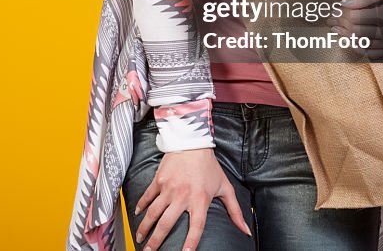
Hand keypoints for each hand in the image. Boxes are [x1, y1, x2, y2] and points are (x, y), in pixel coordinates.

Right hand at [134, 148, 249, 250]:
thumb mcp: (225, 187)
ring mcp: (168, 188)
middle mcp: (182, 196)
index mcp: (200, 200)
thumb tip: (245, 230)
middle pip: (166, 223)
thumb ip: (235, 211)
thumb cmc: (209, 166)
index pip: (196, 227)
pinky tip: (137, 214)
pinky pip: (148, 196)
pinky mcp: (159, 180)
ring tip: (140, 238)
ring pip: (153, 212)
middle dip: (156, 241)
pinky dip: (141, 205)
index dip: (191, 242)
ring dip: (145, 227)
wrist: (192, 142)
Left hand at [332, 0, 382, 58]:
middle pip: (357, 32)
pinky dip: (361, 50)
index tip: (332, 12)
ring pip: (364, 45)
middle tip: (330, 21)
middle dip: (341, 27)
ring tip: (336, 31)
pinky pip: (376, 54)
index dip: (341, 16)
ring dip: (347, 38)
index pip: (356, 19)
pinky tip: (352, 43)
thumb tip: (343, 3)